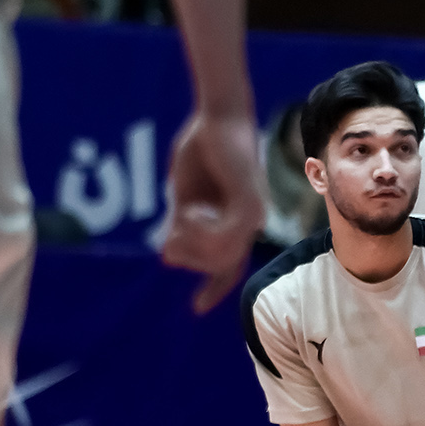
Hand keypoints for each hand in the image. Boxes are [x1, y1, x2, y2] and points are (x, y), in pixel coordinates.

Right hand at [160, 109, 264, 313]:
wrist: (217, 118)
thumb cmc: (201, 150)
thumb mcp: (184, 196)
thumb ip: (180, 225)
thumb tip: (169, 255)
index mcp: (236, 223)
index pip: (229, 265)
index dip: (214, 288)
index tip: (197, 307)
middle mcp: (251, 223)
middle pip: (217, 265)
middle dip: (187, 256)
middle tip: (172, 232)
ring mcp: (254, 215)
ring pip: (220, 255)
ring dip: (191, 241)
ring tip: (182, 215)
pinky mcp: (251, 204)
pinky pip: (223, 238)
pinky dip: (200, 230)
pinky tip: (191, 210)